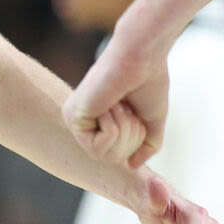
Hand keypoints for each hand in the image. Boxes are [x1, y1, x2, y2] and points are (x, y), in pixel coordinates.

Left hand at [65, 35, 168, 167]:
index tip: (135, 112)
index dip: (136, 140)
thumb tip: (132, 166)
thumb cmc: (149, 82)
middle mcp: (82, 122)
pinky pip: (100, 144)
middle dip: (131, 137)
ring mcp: (74, 120)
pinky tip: (111, 102)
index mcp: (98, 122)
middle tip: (129, 108)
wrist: (142, 57)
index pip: (119, 157)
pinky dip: (114, 125)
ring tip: (120, 104)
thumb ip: (145, 144)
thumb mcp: (150, 120)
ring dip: (124, 130)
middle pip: (112, 160)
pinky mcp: (72, 117)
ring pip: (107, 156)